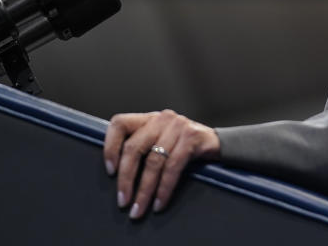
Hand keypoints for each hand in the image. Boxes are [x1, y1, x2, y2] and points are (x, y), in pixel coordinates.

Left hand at [103, 109, 220, 218]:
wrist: (217, 144)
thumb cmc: (183, 147)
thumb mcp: (161, 141)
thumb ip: (142, 147)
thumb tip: (117, 175)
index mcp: (148, 119)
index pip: (120, 123)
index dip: (110, 147)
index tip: (110, 171)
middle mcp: (161, 118)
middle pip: (134, 147)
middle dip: (126, 178)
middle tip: (123, 201)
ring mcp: (178, 126)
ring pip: (153, 161)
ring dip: (145, 190)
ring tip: (139, 209)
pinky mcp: (192, 137)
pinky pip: (173, 168)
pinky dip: (164, 189)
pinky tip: (159, 203)